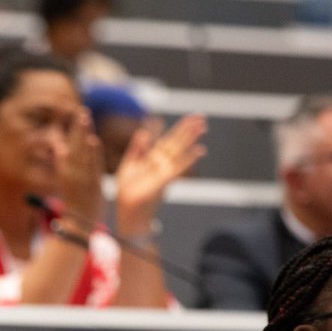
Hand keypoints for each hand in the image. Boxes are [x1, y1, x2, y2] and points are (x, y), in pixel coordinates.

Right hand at [58, 108, 104, 231]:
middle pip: (75, 145)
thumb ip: (65, 163)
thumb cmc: (77, 203)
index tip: (79, 114)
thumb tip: (59, 148)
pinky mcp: (90, 185)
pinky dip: (92, 154)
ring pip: (82, 152)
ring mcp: (81, 178)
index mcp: (66, 170)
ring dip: (83, 135)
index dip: (75, 130)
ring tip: (85, 119)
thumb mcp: (68, 181)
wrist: (79, 225)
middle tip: (82, 111)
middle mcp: (71, 172)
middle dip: (78, 128)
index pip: (71, 146)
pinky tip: (93, 141)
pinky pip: (92, 166)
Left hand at [113, 113, 205, 235]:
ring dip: (190, 139)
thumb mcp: (129, 167)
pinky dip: (188, 159)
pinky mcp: (163, 182)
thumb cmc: (128, 193)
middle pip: (176, 143)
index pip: (166, 139)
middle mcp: (160, 164)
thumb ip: (136, 149)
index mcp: (152, 159)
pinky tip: (200, 150)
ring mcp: (163, 172)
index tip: (186, 117)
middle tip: (202, 116)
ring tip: (203, 126)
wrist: (129, 215)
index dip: (177, 127)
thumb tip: (143, 131)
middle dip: (187, 129)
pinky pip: (177, 168)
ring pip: (178, 152)